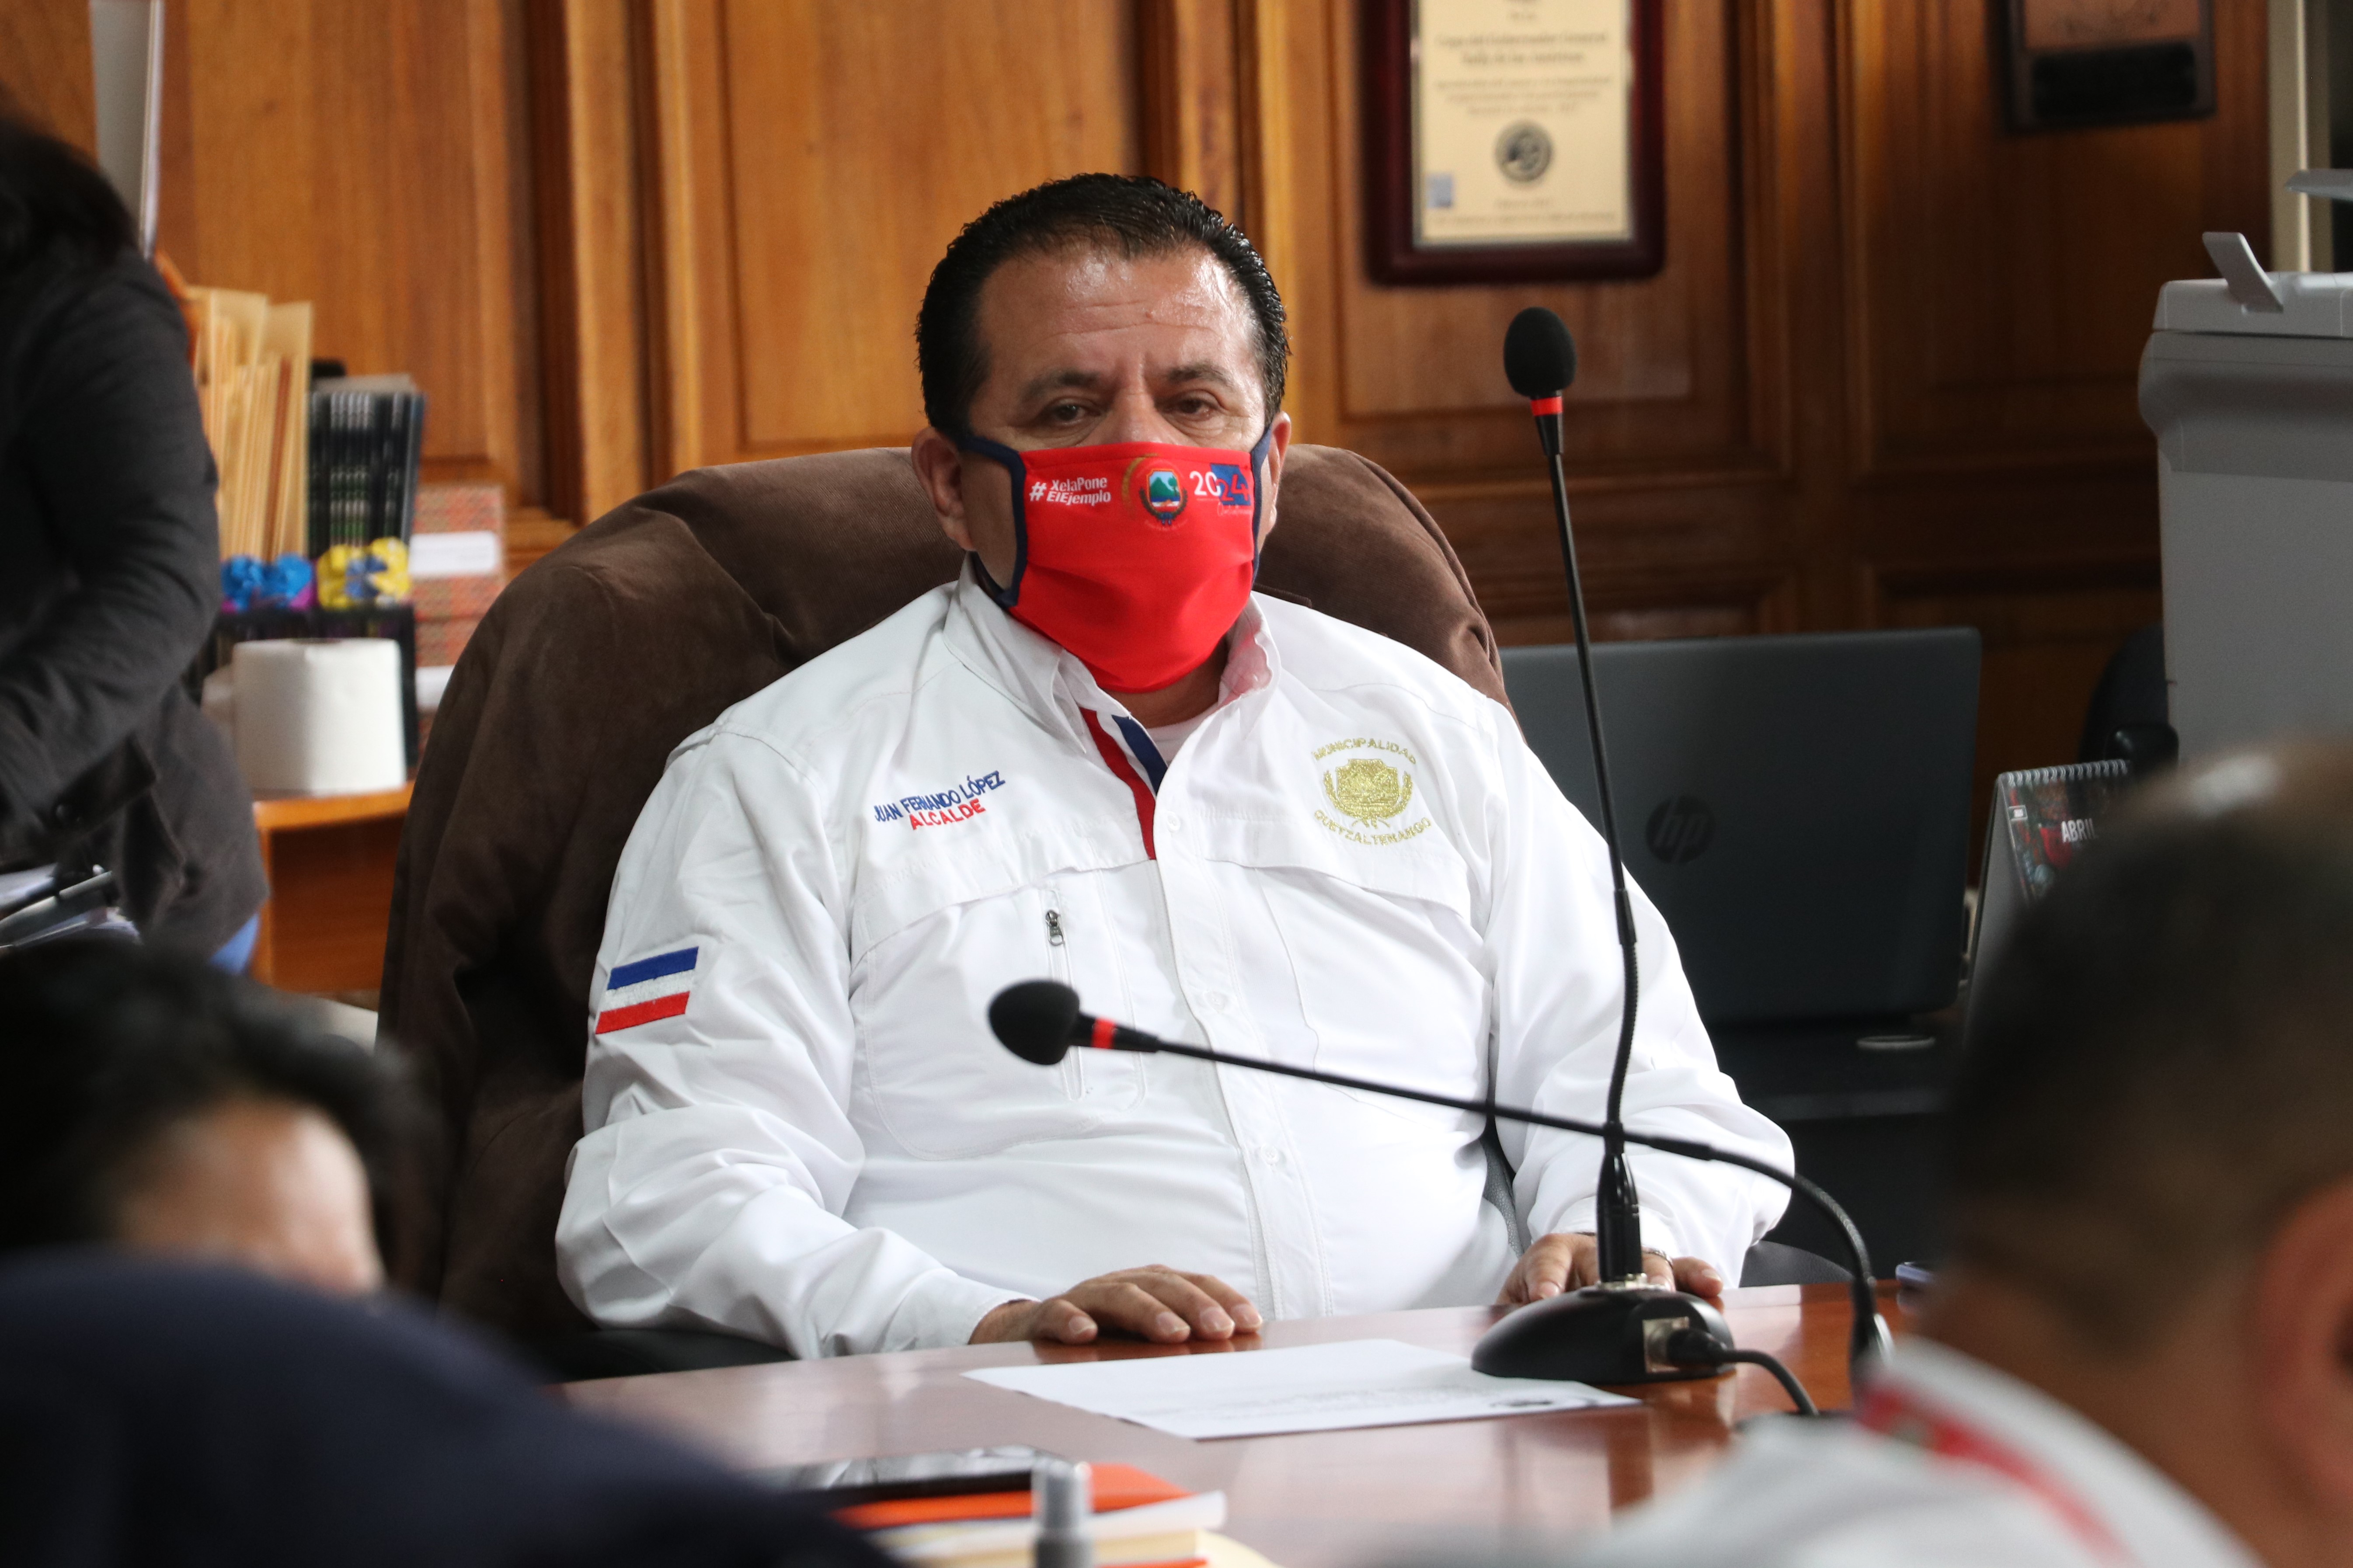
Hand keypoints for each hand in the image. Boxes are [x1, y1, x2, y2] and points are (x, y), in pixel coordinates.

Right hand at [970, 1265, 1263, 1345]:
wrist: (1031, 1330)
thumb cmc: (1102, 1332)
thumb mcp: (1143, 1332)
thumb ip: (1181, 1335)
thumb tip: (1233, 1350)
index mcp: (1150, 1285)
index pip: (1193, 1283)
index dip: (1223, 1298)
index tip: (1251, 1322)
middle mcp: (1122, 1284)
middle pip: (1162, 1286)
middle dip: (1195, 1305)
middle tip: (1221, 1330)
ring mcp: (1085, 1297)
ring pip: (1118, 1296)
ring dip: (1148, 1312)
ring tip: (1174, 1334)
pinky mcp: (1048, 1315)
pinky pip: (1059, 1313)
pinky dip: (1072, 1321)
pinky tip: (1085, 1334)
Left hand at [1496, 1232, 1725, 1305]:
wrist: (1567, 1269)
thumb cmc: (1542, 1287)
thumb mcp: (1517, 1302)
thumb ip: (1514, 1317)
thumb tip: (1508, 1343)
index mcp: (1553, 1253)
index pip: (1548, 1261)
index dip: (1546, 1278)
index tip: (1545, 1295)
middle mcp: (1594, 1250)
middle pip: (1608, 1261)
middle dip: (1617, 1281)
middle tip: (1624, 1295)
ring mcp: (1628, 1258)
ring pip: (1648, 1262)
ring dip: (1662, 1279)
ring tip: (1672, 1293)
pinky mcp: (1658, 1270)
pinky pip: (1682, 1269)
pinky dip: (1698, 1279)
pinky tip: (1713, 1288)